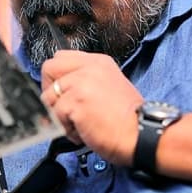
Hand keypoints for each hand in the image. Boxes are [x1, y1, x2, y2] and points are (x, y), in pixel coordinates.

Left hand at [40, 50, 142, 165]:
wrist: (143, 135)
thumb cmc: (129, 120)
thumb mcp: (111, 86)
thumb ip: (86, 81)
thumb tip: (61, 88)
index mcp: (98, 62)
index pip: (61, 57)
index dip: (57, 77)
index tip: (63, 94)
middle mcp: (89, 67)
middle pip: (49, 68)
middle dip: (50, 91)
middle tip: (63, 109)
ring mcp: (81, 83)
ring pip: (49, 97)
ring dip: (60, 115)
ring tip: (80, 124)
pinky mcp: (76, 101)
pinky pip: (55, 116)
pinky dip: (66, 129)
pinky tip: (83, 132)